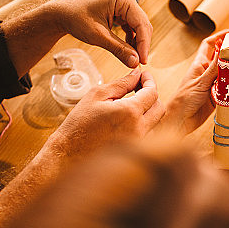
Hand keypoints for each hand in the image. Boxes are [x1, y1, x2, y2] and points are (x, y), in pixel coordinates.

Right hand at [42, 68, 164, 158]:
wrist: (69, 153)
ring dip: (147, 108)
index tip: (143, 75)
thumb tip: (137, 74)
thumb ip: (121, 83)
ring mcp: (138, 142)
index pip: (152, 93)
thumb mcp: (97, 96)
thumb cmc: (79, 124)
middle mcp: (139, 129)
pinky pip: (147, 132)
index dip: (149, 81)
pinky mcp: (134, 150)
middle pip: (159, 107)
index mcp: (130, 113)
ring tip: (132, 100)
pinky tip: (127, 117)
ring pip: (155, 121)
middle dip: (152, 94)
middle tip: (139, 86)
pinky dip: (142, 122)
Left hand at [46, 0, 151, 67]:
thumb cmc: (76, 18)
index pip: (141, 24)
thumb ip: (118, 49)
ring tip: (133, 59)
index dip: (144, 44)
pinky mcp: (121, 13)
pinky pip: (132, 28)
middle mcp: (127, 0)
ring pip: (139, 28)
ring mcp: (124, 6)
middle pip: (143, 26)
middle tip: (139, 63)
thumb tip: (135, 63)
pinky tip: (128, 51)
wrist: (63, 13)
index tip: (143, 61)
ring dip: (137, 44)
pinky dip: (131, 40)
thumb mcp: (98, 36)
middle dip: (142, 45)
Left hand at [163, 30, 228, 133]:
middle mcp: (207, 73)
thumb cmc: (183, 99)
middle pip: (221, 58)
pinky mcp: (217, 96)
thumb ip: (213, 69)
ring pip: (227, 73)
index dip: (219, 37)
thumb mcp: (200, 82)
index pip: (209, 44)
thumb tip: (223, 51)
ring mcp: (213, 84)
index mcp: (200, 65)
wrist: (180, 121)